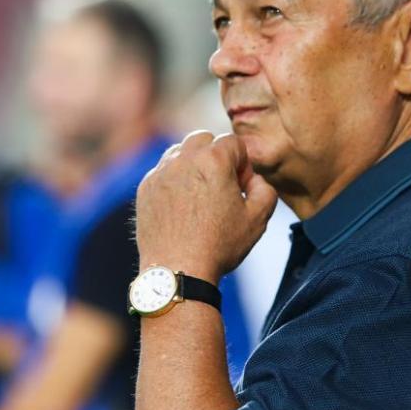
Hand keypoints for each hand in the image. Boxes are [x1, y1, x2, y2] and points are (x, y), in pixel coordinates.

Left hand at [136, 131, 277, 280]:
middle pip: (203, 139)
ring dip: (192, 164)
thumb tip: (253, 178)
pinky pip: (163, 171)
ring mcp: (161, 172)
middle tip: (220, 185)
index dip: (242, 163)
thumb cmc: (219, 245)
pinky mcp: (145, 187)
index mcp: (213, 160)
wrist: (177, 270)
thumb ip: (264, 188)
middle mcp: (184, 159)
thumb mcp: (258, 218)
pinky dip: (174, 180)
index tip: (239, 188)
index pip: (233, 142)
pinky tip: (181, 207)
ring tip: (200, 194)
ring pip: (180, 151)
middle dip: (215, 155)